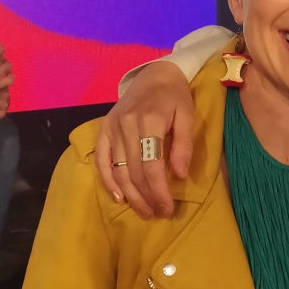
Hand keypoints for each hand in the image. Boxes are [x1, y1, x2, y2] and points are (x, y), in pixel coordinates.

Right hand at [94, 61, 193, 217]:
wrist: (154, 74)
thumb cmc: (175, 96)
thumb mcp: (187, 115)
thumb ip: (184, 145)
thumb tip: (180, 175)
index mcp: (149, 121)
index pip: (152, 166)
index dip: (159, 191)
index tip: (168, 208)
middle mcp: (126, 126)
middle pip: (134, 172)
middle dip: (146, 198)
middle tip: (158, 214)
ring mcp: (111, 128)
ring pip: (118, 170)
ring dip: (130, 195)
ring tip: (143, 211)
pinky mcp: (103, 130)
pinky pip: (101, 160)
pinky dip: (107, 181)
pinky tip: (118, 197)